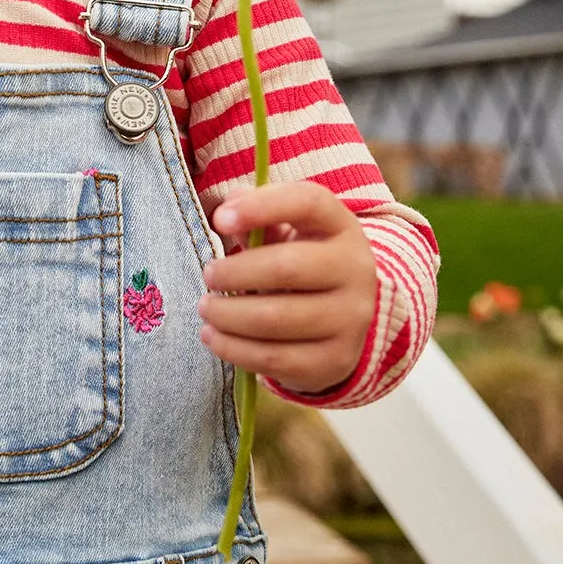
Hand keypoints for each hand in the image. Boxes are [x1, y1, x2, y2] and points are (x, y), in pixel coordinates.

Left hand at [198, 182, 377, 394]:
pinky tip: (214, 337)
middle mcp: (356, 270)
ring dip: (228, 315)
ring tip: (206, 308)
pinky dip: (234, 349)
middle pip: (287, 267)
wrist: (345, 314)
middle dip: (235, 272)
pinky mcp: (335, 360)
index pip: (308, 202)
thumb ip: (257, 215)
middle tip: (208, 276)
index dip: (261, 207)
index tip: (220, 220)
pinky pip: (275, 359)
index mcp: (341, 226)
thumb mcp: (289, 230)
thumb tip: (225, 212)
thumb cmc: (303, 260)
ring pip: (276, 319)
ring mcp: (350, 319)